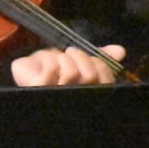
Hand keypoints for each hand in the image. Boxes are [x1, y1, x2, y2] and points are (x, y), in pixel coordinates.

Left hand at [9, 43, 126, 86]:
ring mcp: (55, 95)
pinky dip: (50, 59)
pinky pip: (52, 69)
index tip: (93, 58)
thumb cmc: (54, 66)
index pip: (105, 81)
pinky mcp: (38, 89)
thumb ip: (99, 56)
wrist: (27, 68)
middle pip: (89, 77)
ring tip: (59, 57)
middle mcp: (74, 97)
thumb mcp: (78, 59)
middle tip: (71, 52)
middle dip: (82, 58)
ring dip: (65, 59)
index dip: (101, 66)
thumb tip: (121, 51)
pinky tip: (45, 61)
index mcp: (87, 91)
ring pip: (71, 73)